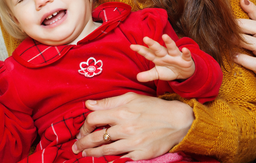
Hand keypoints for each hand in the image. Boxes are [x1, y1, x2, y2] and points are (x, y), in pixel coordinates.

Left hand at [71, 93, 192, 160]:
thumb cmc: (155, 108)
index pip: (93, 118)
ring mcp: (132, 143)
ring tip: (85, 154)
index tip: (83, 129)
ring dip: (92, 153)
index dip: (85, 124)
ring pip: (105, 150)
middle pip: (95, 137)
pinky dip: (110, 160)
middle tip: (76, 146)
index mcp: (121, 112)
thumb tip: (88, 104)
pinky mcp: (139, 154)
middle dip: (82, 143)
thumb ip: (109, 102)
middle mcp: (125, 128)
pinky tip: (104, 160)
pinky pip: (120, 159)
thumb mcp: (132, 98)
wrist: (178, 121)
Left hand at [131, 35, 194, 81]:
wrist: (183, 73)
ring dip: (169, 42)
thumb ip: (148, 75)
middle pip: (158, 49)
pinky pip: (186, 55)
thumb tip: (137, 78)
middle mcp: (166, 55)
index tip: (132, 46)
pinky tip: (184, 49)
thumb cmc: (169, 70)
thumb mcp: (157, 74)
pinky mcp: (185, 59)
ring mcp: (175, 56)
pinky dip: (186, 52)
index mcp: (158, 58)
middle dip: (152, 44)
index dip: (141, 50)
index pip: (148, 53)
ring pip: (172, 48)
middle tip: (145, 38)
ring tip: (165, 36)